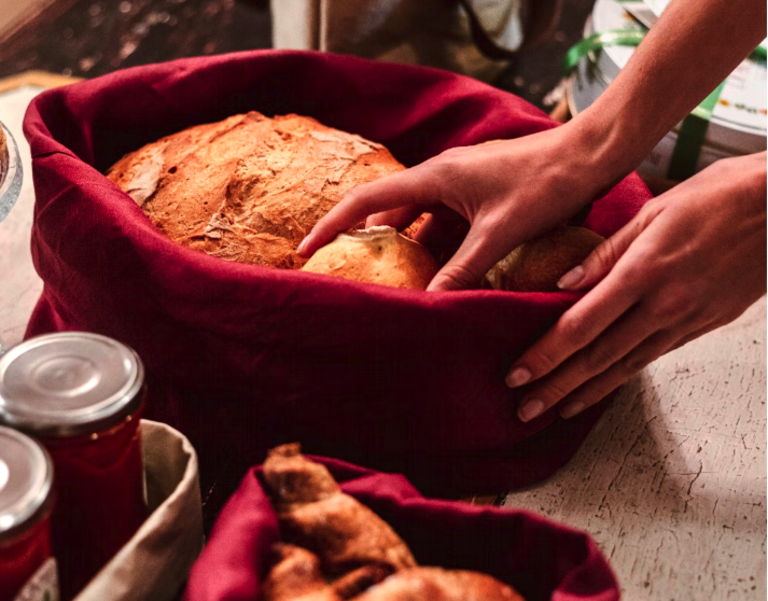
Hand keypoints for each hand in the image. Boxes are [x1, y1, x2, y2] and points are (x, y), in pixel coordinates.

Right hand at [298, 123, 620, 290]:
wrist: (587, 157)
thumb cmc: (545, 184)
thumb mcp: (500, 232)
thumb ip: (464, 269)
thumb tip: (430, 305)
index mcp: (434, 178)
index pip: (366, 201)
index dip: (331, 225)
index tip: (306, 250)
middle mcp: (439, 178)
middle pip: (386, 213)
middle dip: (363, 242)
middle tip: (344, 274)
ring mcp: (457, 187)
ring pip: (416, 223)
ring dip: (403, 251)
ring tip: (389, 284)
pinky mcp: (475, 197)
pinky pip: (442, 226)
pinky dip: (435, 251)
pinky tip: (438, 277)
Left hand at [507, 152, 766, 421]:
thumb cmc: (720, 196)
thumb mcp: (654, 211)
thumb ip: (605, 252)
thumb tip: (564, 283)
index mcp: (645, 271)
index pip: (582, 324)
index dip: (546, 354)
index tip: (517, 374)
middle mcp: (664, 305)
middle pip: (599, 356)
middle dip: (556, 386)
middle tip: (524, 410)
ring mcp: (687, 320)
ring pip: (626, 366)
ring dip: (587, 392)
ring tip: (555, 410)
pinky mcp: (704, 326)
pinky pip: (653, 357)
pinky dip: (622, 377)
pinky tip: (603, 387)